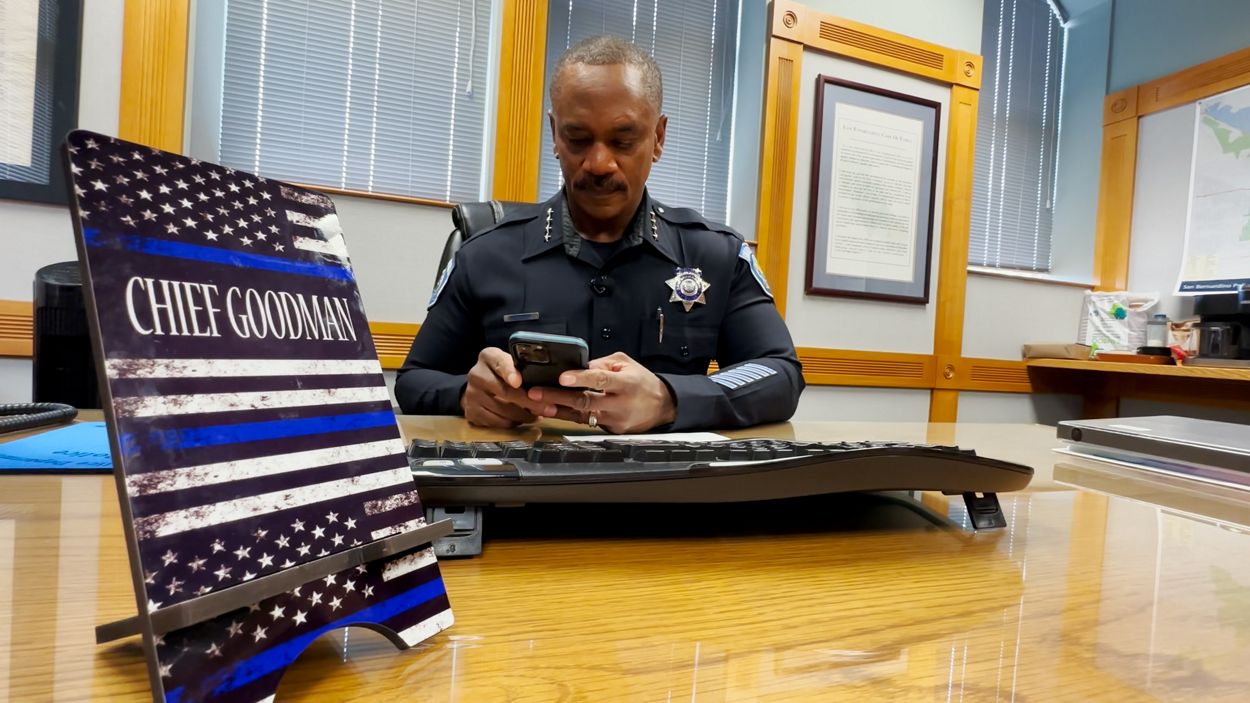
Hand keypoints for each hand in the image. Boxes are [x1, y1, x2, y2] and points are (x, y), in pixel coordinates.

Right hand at [461, 347, 538, 427]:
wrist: (479, 386)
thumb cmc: (502, 372)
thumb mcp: (511, 362)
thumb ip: (523, 368)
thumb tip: (544, 384)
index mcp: (488, 357)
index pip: (499, 362)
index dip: (509, 372)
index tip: (518, 382)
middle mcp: (476, 375)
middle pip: (505, 392)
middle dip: (529, 402)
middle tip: (547, 408)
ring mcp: (471, 395)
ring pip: (503, 411)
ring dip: (524, 416)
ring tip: (537, 415)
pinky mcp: (472, 412)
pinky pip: (497, 423)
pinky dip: (513, 423)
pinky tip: (522, 419)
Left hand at [527, 352, 676, 433]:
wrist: (662, 406)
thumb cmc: (642, 381)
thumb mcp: (626, 364)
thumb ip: (602, 364)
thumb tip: (578, 366)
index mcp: (625, 383)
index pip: (600, 379)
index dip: (581, 378)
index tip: (562, 377)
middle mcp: (619, 403)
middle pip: (585, 401)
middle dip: (557, 397)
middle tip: (535, 393)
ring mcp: (614, 419)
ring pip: (581, 415)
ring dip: (558, 409)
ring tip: (537, 404)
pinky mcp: (611, 430)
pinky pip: (586, 422)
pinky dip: (569, 416)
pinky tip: (554, 411)